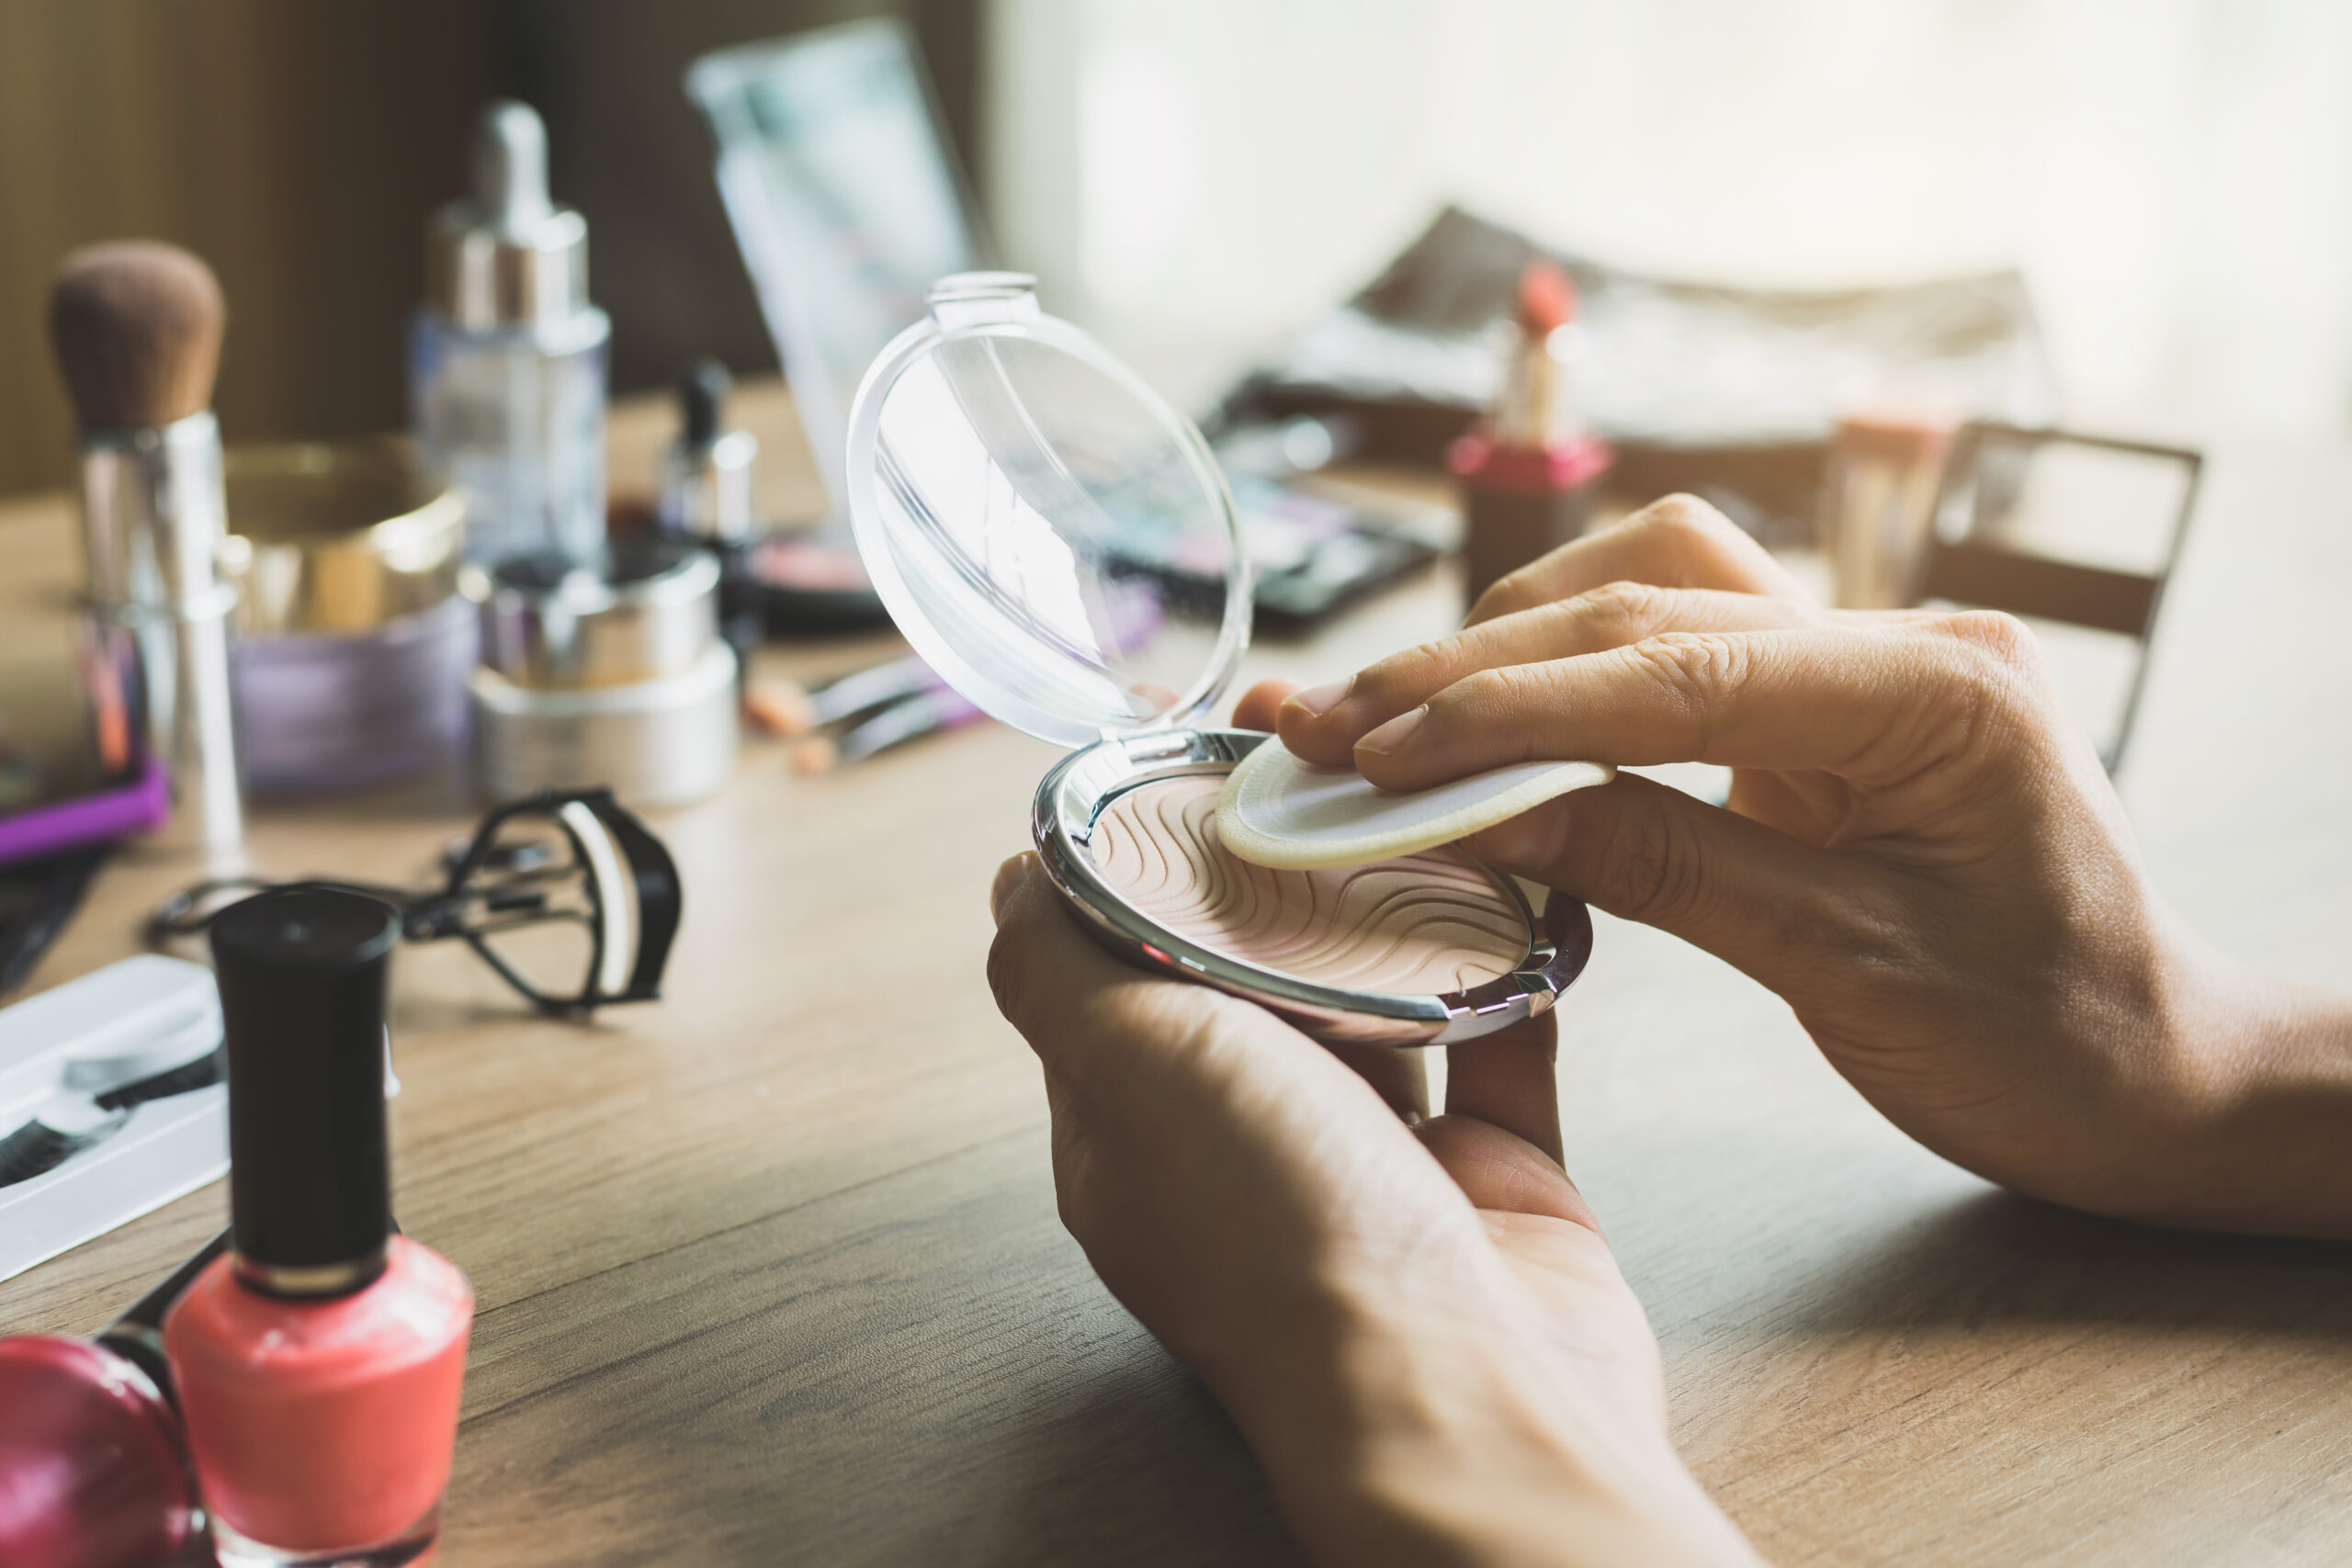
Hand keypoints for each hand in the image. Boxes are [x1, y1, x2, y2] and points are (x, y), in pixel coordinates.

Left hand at [987, 823, 1758, 1566]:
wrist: (1471, 1391)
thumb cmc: (1283, 1234)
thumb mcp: (1127, 1063)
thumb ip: (1056, 966)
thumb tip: (1009, 880)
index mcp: (1136, 1136)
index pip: (1116, 981)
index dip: (1145, 882)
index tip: (1197, 781)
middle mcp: (1249, 1154)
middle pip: (1257, 983)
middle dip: (1288, 885)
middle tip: (1327, 781)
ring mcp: (1376, 1170)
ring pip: (1382, 1006)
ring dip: (1401, 920)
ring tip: (1422, 814)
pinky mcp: (1493, 1177)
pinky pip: (1500, 1043)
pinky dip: (1512, 969)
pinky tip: (1524, 891)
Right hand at [1267, 495, 2351, 1237]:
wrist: (2148, 1076)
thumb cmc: (2042, 1041)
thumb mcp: (1842, 966)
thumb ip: (1659, 864)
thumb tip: (1482, 811)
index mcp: (1933, 689)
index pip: (1670, 670)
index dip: (1504, 710)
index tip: (1375, 754)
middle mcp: (1899, 639)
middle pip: (1642, 609)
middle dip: (1473, 671)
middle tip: (1332, 730)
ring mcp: (1864, 659)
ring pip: (1654, 587)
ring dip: (1514, 640)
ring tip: (1391, 714)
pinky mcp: (1828, 701)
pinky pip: (1680, 642)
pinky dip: (1572, 666)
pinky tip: (1493, 710)